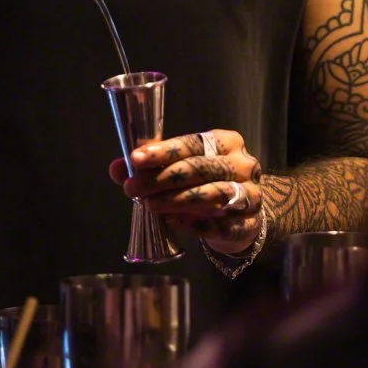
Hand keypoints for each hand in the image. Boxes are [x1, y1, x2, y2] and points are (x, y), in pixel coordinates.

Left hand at [109, 129, 263, 257]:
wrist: (242, 216)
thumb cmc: (207, 184)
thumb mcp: (181, 171)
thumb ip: (150, 168)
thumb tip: (117, 167)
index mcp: (226, 143)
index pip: (193, 143)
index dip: (163, 151)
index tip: (136, 159)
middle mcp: (243, 164)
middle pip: (201, 168)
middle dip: (163, 178)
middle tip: (133, 187)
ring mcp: (250, 194)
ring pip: (214, 194)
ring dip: (177, 200)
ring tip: (150, 204)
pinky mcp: (249, 223)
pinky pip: (221, 225)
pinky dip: (196, 225)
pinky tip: (174, 222)